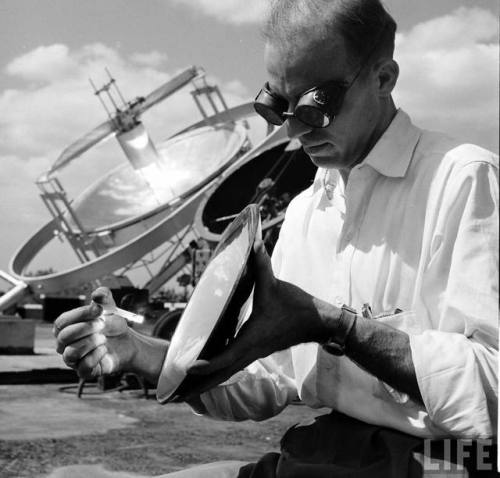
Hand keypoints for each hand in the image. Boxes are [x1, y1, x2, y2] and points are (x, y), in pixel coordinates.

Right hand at [54, 287, 134, 378]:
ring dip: (90, 342)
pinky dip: (96, 356)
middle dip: (85, 328)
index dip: (79, 314)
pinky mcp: (84, 372)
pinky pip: (83, 367)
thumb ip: (103, 296)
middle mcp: (64, 345)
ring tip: (104, 337)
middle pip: (64, 337)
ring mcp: (73, 360)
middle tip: (102, 324)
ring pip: (71, 353)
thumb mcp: (109, 307)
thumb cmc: (111, 324)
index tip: (99, 309)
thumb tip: (97, 294)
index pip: (61, 322)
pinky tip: (104, 349)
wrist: (126, 342)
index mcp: (65, 328)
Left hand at [185, 240, 327, 394]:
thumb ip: (261, 265)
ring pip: (228, 373)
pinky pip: (234, 366)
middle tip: (177, 393)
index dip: (206, 365)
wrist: (318, 322)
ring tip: (187, 389)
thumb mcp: (275, 284)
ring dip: (208, 381)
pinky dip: (219, 372)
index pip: (225, 358)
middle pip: (222, 374)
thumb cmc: (297, 306)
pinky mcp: (258, 351)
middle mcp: (252, 350)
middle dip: (200, 384)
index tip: (187, 369)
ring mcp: (255, 353)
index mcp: (253, 338)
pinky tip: (209, 370)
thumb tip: (253, 243)